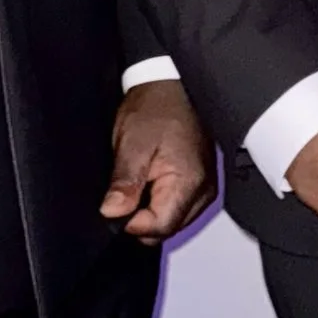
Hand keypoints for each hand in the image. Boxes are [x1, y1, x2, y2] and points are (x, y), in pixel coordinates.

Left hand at [101, 78, 216, 243]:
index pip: (159, 227)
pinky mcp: (201, 186)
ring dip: (150, 210)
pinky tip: (150, 181)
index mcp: (189, 182)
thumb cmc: (156, 108)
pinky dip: (160, 202)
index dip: (131, 222)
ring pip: (171, 223)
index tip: (116, 204)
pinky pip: (178, 209)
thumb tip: (113, 213)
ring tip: (140, 180)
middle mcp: (203, 191)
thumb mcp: (132, 144)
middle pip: (166, 230)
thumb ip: (125, 182)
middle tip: (126, 189)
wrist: (173, 88)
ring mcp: (205, 189)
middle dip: (141, 218)